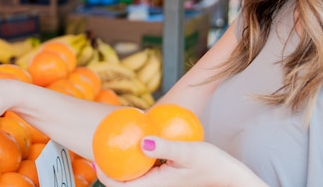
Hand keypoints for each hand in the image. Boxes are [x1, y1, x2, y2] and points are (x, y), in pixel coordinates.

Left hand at [95, 136, 267, 186]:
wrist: (228, 175)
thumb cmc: (212, 163)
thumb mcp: (188, 152)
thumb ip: (164, 147)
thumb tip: (141, 142)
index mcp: (154, 185)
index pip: (120, 184)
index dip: (103, 173)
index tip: (93, 156)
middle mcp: (154, 186)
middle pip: (123, 180)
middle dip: (108, 165)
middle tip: (97, 144)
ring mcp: (159, 182)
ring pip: (133, 174)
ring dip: (121, 160)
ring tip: (111, 140)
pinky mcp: (165, 175)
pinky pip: (144, 168)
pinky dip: (135, 157)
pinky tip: (135, 140)